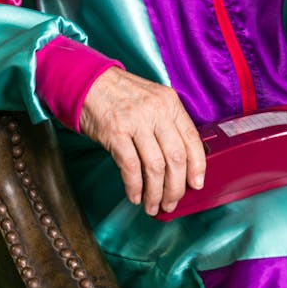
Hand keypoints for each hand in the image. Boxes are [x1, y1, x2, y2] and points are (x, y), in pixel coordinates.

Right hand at [79, 67, 205, 216]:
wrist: (90, 82)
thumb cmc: (122, 95)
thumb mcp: (153, 99)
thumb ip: (169, 123)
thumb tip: (182, 161)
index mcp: (170, 102)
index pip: (192, 139)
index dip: (197, 167)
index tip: (196, 184)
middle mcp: (156, 110)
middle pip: (176, 158)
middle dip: (176, 187)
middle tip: (171, 202)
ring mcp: (135, 121)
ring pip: (155, 167)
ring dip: (155, 193)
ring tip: (153, 205)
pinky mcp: (115, 133)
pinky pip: (131, 167)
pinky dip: (135, 187)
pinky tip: (135, 196)